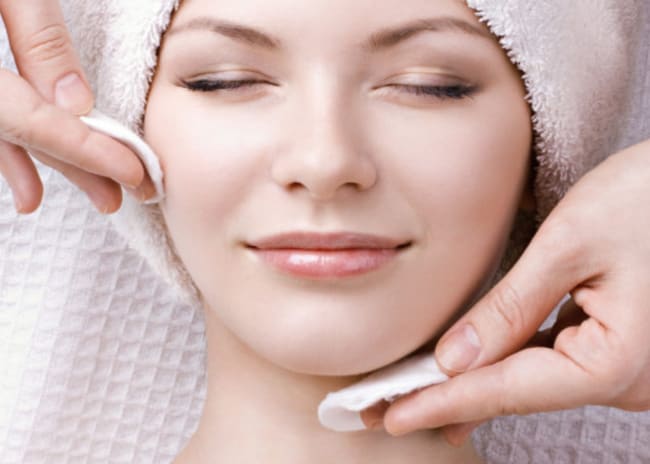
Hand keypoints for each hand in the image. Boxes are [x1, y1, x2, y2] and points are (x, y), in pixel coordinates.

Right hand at [0, 0, 154, 213]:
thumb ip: (37, 34)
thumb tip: (75, 103)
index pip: (30, 117)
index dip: (84, 149)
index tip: (134, 173)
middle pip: (16, 133)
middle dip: (76, 167)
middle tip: (126, 196)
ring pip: (0, 131)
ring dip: (48, 165)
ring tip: (96, 194)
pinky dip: (9, 146)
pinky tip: (28, 180)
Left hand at [361, 138, 649, 444]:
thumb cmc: (649, 198)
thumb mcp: (571, 244)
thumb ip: (511, 307)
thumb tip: (455, 359)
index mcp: (614, 362)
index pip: (505, 390)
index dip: (442, 404)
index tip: (391, 418)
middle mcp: (625, 379)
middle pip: (515, 390)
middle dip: (449, 398)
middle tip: (385, 409)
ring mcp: (627, 367)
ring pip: (533, 378)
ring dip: (475, 380)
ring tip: (415, 393)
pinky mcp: (622, 347)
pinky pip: (554, 360)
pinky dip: (509, 360)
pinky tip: (475, 366)